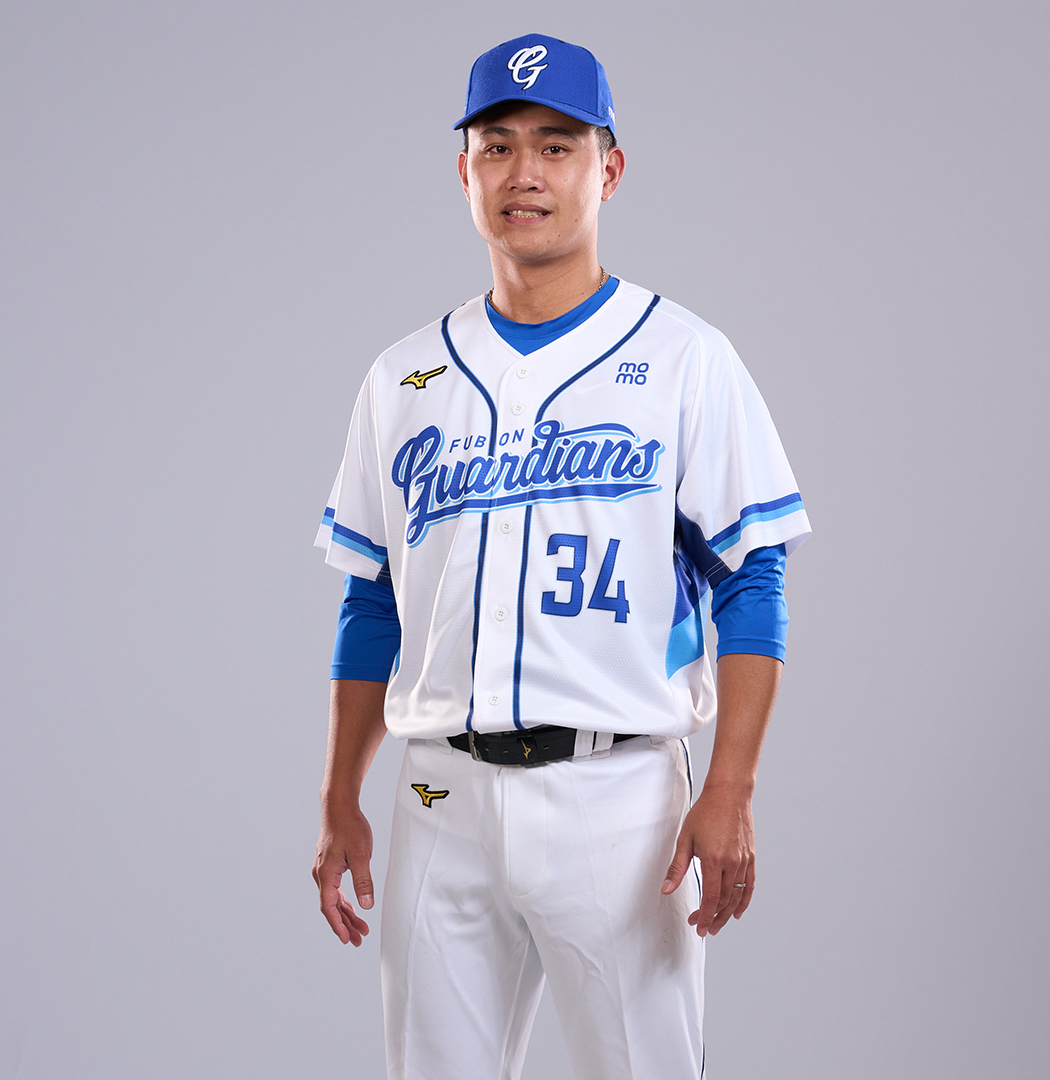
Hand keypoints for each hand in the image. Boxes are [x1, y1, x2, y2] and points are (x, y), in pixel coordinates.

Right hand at [312, 801, 374, 946]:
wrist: (339, 806)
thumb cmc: (350, 826)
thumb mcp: (362, 854)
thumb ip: (363, 880)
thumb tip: (366, 905)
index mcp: (325, 874)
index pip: (329, 907)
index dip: (338, 925)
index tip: (348, 939)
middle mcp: (321, 874)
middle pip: (331, 906)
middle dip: (345, 924)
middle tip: (359, 939)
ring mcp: (324, 869)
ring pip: (333, 898)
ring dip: (345, 913)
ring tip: (360, 928)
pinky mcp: (329, 864)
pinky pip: (334, 889)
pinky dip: (343, 900)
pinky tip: (353, 907)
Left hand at [661, 782, 755, 936]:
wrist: (728, 794)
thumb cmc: (705, 812)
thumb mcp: (685, 838)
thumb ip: (677, 867)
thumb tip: (666, 889)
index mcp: (713, 859)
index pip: (711, 898)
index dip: (705, 915)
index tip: (698, 926)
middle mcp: (731, 862)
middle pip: (725, 900)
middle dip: (714, 918)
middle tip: (704, 928)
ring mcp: (743, 860)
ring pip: (737, 895)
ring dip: (727, 913)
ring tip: (717, 923)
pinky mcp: (751, 856)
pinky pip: (749, 884)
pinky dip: (745, 900)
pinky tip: (737, 911)